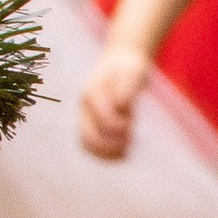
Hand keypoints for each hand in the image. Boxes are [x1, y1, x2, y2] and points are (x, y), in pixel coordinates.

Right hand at [77, 46, 148, 160]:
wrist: (121, 63)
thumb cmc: (129, 68)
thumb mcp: (133, 73)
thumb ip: (127, 89)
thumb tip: (120, 107)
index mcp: (91, 92)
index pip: (102, 118)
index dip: (118, 126)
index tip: (130, 125)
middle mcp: (84, 107)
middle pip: (86, 136)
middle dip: (109, 144)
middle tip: (129, 141)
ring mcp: (85, 117)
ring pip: (86, 144)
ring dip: (106, 152)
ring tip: (126, 150)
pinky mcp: (92, 125)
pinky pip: (92, 146)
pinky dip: (106, 154)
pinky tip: (124, 152)